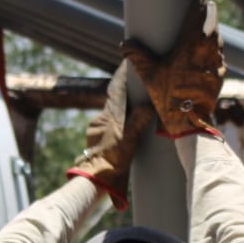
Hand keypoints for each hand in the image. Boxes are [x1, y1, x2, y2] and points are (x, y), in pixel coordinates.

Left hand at [66, 62, 154, 207]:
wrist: (96, 178)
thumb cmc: (112, 160)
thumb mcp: (129, 140)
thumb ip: (138, 121)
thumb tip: (148, 106)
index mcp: (109, 116)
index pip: (116, 90)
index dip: (121, 77)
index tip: (126, 64)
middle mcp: (100, 119)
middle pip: (114, 101)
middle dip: (124, 93)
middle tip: (135, 85)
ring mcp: (96, 129)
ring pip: (111, 114)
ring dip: (121, 110)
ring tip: (133, 108)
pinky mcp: (95, 139)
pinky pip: (108, 126)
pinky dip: (117, 123)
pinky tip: (123, 128)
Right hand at [121, 0, 224, 137]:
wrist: (190, 120)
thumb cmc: (168, 96)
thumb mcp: (149, 74)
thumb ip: (137, 55)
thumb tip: (124, 44)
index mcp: (190, 45)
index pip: (199, 17)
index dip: (200, 5)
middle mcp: (207, 51)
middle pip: (213, 25)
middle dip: (210, 14)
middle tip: (206, 6)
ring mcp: (217, 63)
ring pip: (218, 40)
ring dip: (214, 31)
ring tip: (208, 26)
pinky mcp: (221, 75)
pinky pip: (220, 56)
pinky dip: (216, 50)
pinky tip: (211, 51)